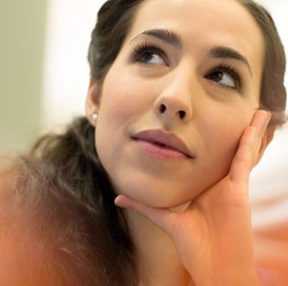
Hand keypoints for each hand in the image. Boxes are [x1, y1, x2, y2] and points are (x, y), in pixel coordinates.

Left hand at [115, 110, 271, 285]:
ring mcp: (232, 186)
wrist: (214, 267)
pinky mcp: (239, 191)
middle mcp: (221, 185)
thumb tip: (118, 198)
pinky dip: (251, 142)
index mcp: (206, 189)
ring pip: (243, 152)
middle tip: (247, 110)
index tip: (212, 127)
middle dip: (239, 132)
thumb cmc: (194, 248)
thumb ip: (143, 207)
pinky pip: (244, 161)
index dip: (214, 143)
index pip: (212, 160)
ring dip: (251, 131)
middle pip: (231, 152)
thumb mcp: (165, 220)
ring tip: (259, 110)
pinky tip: (255, 125)